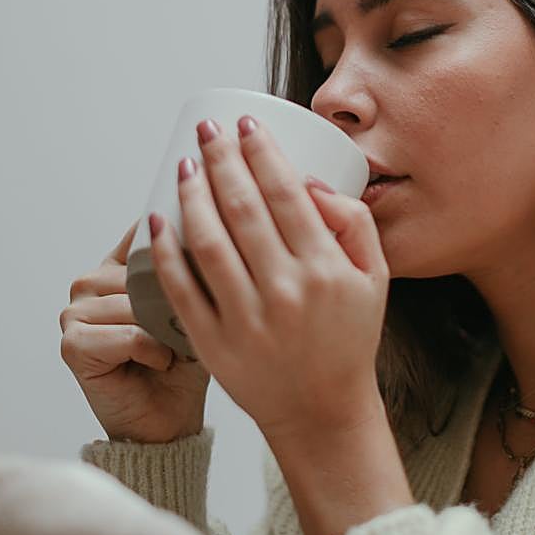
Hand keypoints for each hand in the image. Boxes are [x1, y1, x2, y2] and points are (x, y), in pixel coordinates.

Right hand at [60, 220, 210, 442]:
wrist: (170, 421)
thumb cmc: (183, 367)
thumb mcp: (196, 308)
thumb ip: (191, 269)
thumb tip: (204, 235)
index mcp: (117, 266)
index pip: (145, 233)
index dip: (177, 245)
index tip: (202, 263)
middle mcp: (90, 282)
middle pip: (143, 272)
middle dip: (175, 302)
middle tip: (186, 330)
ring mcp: (75, 312)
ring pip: (136, 303)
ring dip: (165, 331)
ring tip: (171, 350)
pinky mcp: (72, 344)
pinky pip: (129, 334)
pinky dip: (153, 352)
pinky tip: (157, 364)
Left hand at [148, 115, 389, 442]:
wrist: (323, 412)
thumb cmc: (347, 341)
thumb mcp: (376, 280)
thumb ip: (355, 223)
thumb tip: (308, 183)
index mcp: (326, 270)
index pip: (286, 193)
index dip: (261, 151)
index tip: (245, 123)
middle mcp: (286, 292)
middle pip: (243, 208)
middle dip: (221, 158)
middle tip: (207, 130)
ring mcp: (246, 320)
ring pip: (208, 241)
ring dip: (192, 194)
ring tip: (185, 164)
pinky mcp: (215, 343)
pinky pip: (182, 289)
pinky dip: (165, 251)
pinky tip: (158, 219)